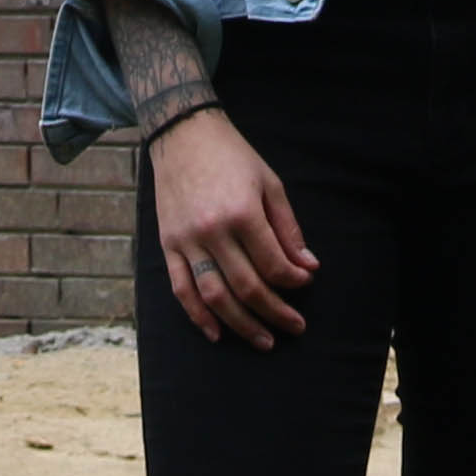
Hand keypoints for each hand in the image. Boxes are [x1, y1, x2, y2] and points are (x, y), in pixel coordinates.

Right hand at [149, 110, 314, 347]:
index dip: (294, 281)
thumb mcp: (270, 183)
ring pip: (215, 296)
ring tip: (263, 340)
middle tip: (295, 328)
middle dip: (275, 312)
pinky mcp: (168, 244)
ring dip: (241, 324)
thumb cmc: (232, 157)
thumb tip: (308, 266)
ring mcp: (187, 240)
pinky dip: (197, 316)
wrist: (182, 134)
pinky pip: (181, 288)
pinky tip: (216, 333)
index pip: (273, 264)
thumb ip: (288, 228)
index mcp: (242, 213)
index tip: (306, 283)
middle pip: (247, 287)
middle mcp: (213, 231)